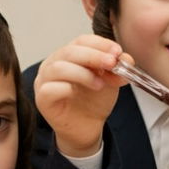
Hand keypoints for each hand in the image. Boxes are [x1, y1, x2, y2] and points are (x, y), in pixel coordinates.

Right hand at [32, 35, 125, 156]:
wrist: (87, 127)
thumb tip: (126, 58)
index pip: (81, 41)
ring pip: (58, 68)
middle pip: (70, 51)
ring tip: (100, 84)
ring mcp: (45, 81)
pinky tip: (76, 93)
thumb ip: (118, 69)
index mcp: (69, 55)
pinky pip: (50, 89)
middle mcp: (54, 64)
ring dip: (83, 73)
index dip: (100, 44)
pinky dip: (65, 88)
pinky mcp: (42, 99)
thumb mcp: (110, 81)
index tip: (117, 52)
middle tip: (111, 63)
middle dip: (94, 56)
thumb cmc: (93, 101)